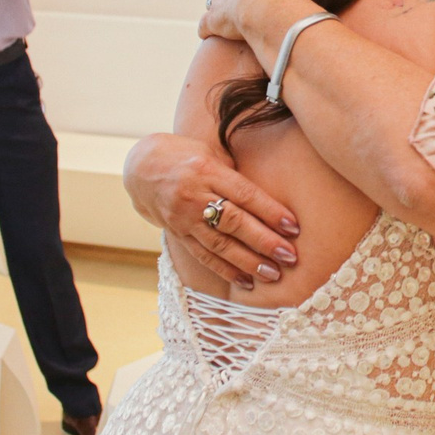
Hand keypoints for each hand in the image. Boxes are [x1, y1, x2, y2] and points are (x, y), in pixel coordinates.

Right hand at [123, 133, 299, 289]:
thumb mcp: (211, 152)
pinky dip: (225, 270)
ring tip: (272, 274)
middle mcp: (194, 196)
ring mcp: (183, 218)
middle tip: (289, 256)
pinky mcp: (177, 234)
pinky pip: (203, 256)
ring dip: (248, 262)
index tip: (292, 227)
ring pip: (219, 245)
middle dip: (264, 242)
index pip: (243, 194)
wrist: (142, 167)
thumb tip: (270, 194)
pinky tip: (246, 282)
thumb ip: (236, 173)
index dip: (269, 211)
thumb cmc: (186, 155)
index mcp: (206, 170)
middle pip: (234, 222)